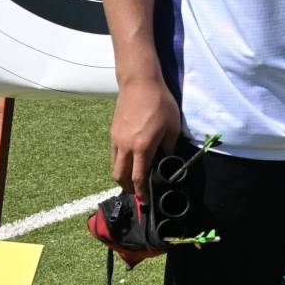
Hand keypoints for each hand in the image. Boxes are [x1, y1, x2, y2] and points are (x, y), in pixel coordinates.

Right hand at [110, 75, 181, 199]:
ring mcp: (116, 139)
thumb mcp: (172, 127)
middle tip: (139, 194)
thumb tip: (169, 162)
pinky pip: (114, 155)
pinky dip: (120, 164)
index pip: (138, 178)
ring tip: (133, 181)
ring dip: (122, 177)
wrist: (139, 83)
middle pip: (120, 176)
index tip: (145, 201)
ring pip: (114, 166)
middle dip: (128, 189)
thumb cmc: (160, 103)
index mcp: (141, 147)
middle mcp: (125, 146)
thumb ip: (169, 148)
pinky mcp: (113, 133)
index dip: (142, 192)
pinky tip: (130, 163)